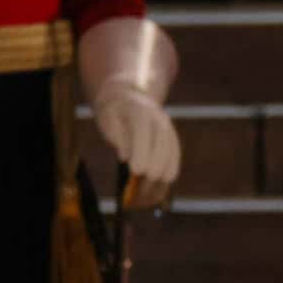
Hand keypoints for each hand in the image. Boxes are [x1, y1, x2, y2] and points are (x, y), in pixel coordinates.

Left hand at [94, 87, 181, 208]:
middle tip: (144, 180)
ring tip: (156, 183)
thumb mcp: (108, 120)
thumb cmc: (114, 113)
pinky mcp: (172, 137)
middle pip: (161, 144)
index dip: (142, 153)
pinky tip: (166, 179)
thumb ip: (116, 136)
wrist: (129, 98)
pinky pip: (175, 154)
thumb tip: (125, 156)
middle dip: (154, 165)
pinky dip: (171, 167)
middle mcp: (157, 118)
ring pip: (171, 151)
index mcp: (139, 111)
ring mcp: (167, 128)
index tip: (136, 171)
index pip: (143, 133)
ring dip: (164, 169)